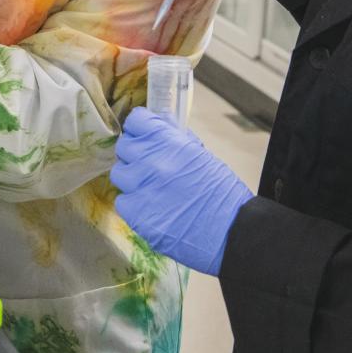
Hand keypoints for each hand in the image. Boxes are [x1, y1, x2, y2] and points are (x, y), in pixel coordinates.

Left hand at [111, 107, 252, 275]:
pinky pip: (122, 202)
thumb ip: (176, 137)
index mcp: (169, 142)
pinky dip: (133, 204)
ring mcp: (142, 188)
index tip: (143, 135)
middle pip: (124, 147)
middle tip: (148, 165)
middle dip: (134, 154)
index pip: (136, 121)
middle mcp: (152, 162)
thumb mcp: (201, 155)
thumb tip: (162, 120)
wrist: (232, 232)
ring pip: (120, 174)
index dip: (139, 128)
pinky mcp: (137, 215)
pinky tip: (151, 208)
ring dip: (132, 179)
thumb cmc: (222, 194)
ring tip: (150, 189)